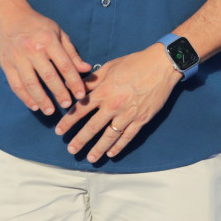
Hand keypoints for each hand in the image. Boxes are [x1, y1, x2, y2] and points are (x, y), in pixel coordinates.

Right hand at [0, 6, 90, 114]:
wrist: (8, 17)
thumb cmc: (37, 25)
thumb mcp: (58, 33)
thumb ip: (71, 52)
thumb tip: (86, 68)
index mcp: (49, 41)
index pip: (65, 65)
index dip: (74, 81)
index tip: (80, 94)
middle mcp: (33, 50)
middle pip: (48, 76)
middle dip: (59, 93)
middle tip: (67, 105)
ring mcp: (18, 58)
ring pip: (30, 84)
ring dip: (41, 99)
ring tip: (50, 111)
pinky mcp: (6, 65)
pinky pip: (15, 85)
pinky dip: (25, 97)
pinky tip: (33, 106)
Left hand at [54, 44, 180, 161]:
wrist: (162, 65)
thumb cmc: (135, 63)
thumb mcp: (109, 67)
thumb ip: (91, 80)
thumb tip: (73, 87)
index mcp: (103, 91)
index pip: (80, 110)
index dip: (68, 121)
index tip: (59, 131)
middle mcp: (113, 105)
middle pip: (92, 127)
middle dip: (80, 140)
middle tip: (71, 149)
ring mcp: (128, 113)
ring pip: (109, 136)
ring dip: (98, 148)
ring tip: (90, 158)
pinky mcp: (142, 118)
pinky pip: (128, 136)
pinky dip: (119, 146)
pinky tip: (111, 153)